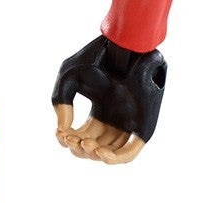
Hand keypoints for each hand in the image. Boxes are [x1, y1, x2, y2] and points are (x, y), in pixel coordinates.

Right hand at [51, 35, 165, 165]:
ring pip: (111, 153)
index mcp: (101, 110)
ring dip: (94, 155)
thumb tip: (63, 128)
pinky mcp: (142, 126)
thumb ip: (60, 102)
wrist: (122, 44)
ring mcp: (129, 123)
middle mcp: (115, 119)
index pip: (83, 136)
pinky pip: (130, 151)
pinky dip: (115, 157)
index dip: (69, 140)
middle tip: (72, 139)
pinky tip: (100, 153)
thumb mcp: (69, 78)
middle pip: (94, 147)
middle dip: (79, 148)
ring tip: (85, 145)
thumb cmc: (96, 57)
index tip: (61, 133)